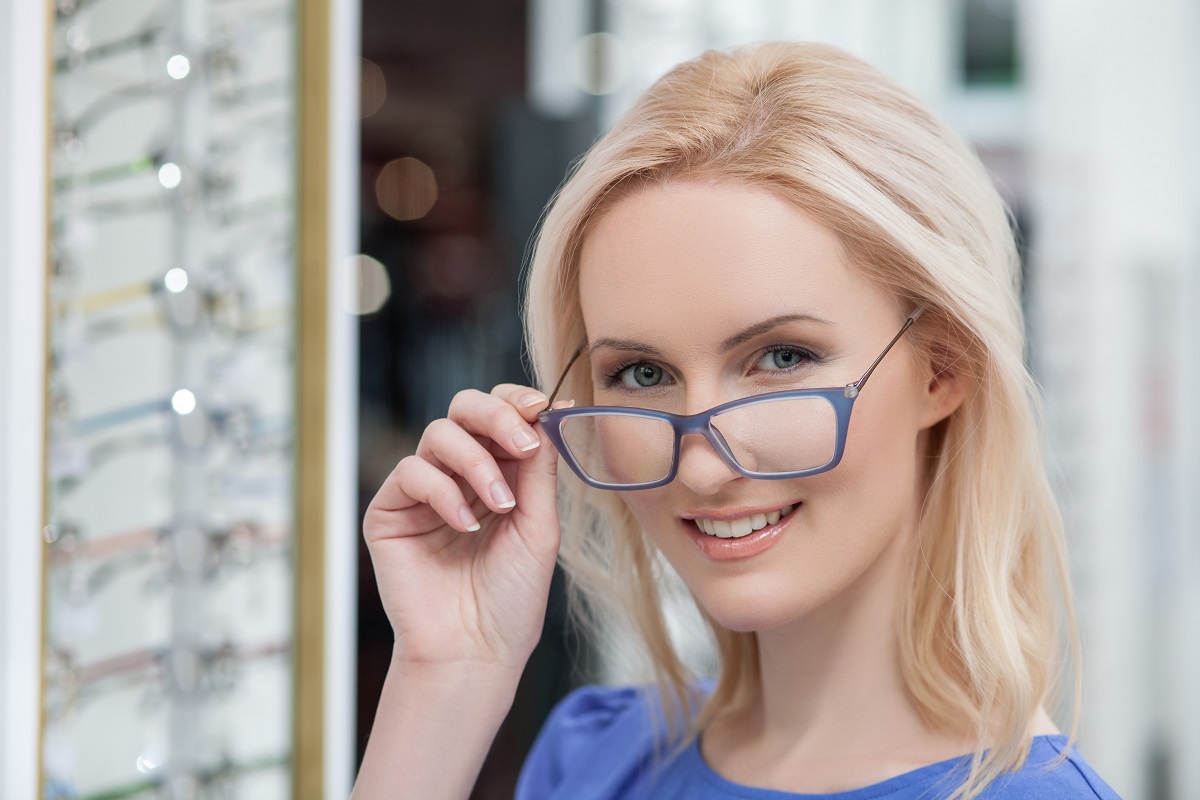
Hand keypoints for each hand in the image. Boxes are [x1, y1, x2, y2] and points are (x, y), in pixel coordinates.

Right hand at [363, 384, 563, 672]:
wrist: (476, 651)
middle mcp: (459, 475)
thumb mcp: (539, 526)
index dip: (517, 403)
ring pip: (439, 433)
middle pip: (465, 409)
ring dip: (476, 462)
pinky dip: (442, 490)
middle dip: (495, 416)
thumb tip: (546, 414)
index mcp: (499, 474)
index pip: (501, 416)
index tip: (541, 409)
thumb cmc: (512, 597)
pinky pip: (412, 472)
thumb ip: (537, 470)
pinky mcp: (390, 511)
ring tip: (499, 505)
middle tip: (521, 442)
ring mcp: (422, 492)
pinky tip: (464, 524)